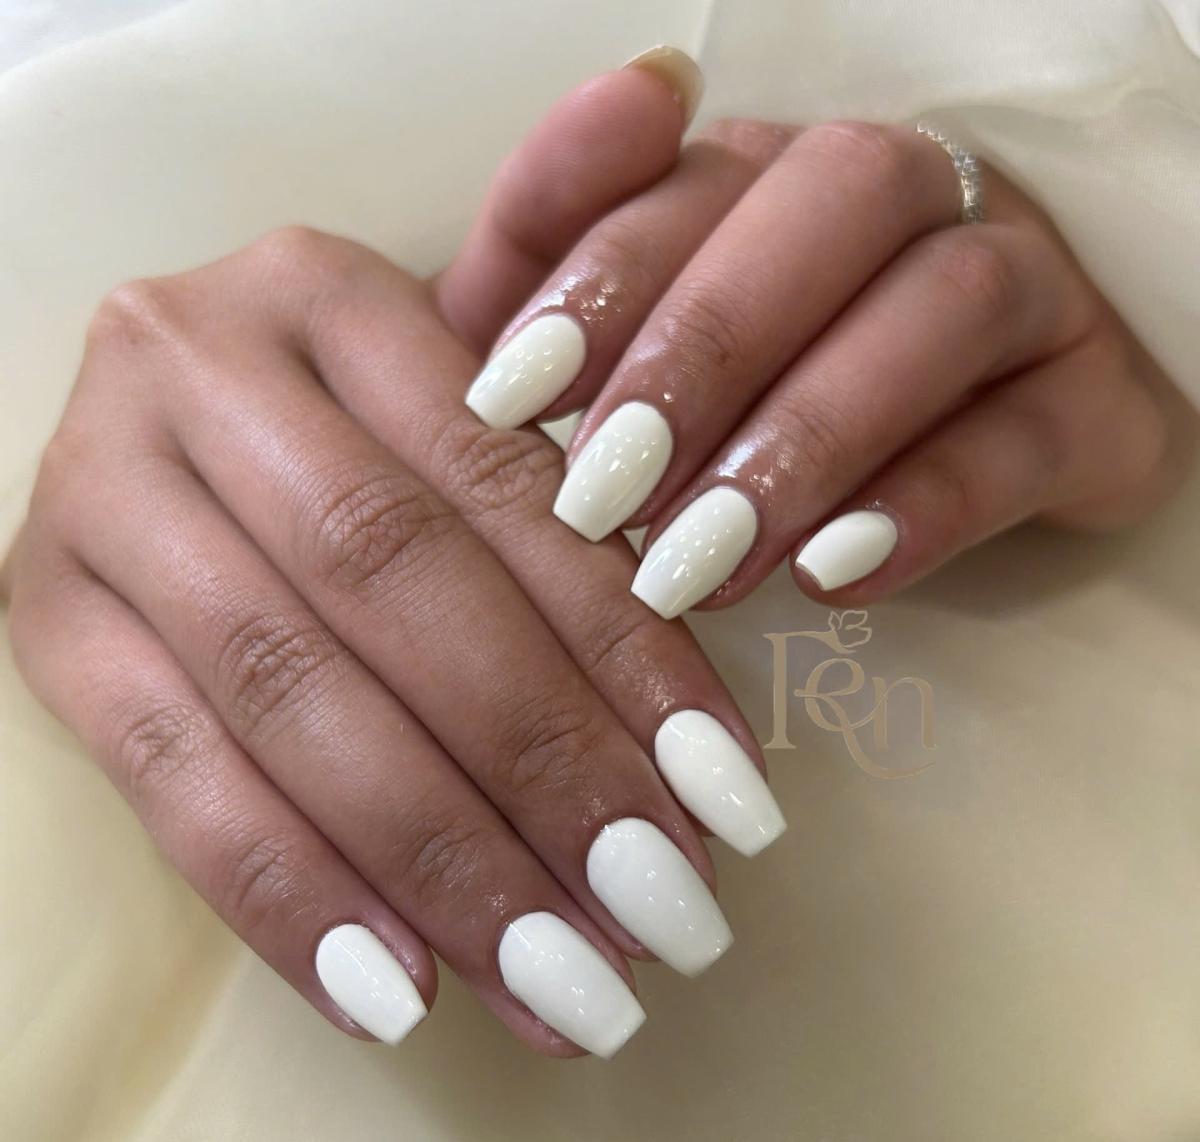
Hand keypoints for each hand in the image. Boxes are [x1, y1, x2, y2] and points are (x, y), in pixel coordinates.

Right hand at [2, 67, 787, 1058]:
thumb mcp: (453, 349)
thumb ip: (559, 257)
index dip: (622, 653)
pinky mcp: (40, 629)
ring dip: (445, 866)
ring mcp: (96, 506)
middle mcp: (192, 378)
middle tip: (669, 923)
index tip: (729, 801)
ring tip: (570, 992)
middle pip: (402, 602)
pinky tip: (405, 990)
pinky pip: (171, 787)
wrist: (166, 428)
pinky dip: (293, 897)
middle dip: (548, 777)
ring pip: (296, 708)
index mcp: (317, 295)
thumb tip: (661, 78)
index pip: (500, 496)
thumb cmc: (350, 411)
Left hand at [445, 48, 1197, 614]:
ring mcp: (1025, 290)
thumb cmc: (742, 408)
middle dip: (706, 345)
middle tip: (608, 494)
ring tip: (703, 560)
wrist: (939, 474)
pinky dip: (927, 505)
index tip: (513, 400)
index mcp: (783, 175)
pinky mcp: (1097, 405)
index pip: (696, 176)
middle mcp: (915, 202)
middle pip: (836, 198)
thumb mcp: (620, 339)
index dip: (601, 279)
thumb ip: (569, 241)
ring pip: (947, 304)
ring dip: (810, 434)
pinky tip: (828, 575)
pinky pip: (1031, 438)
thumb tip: (640, 95)